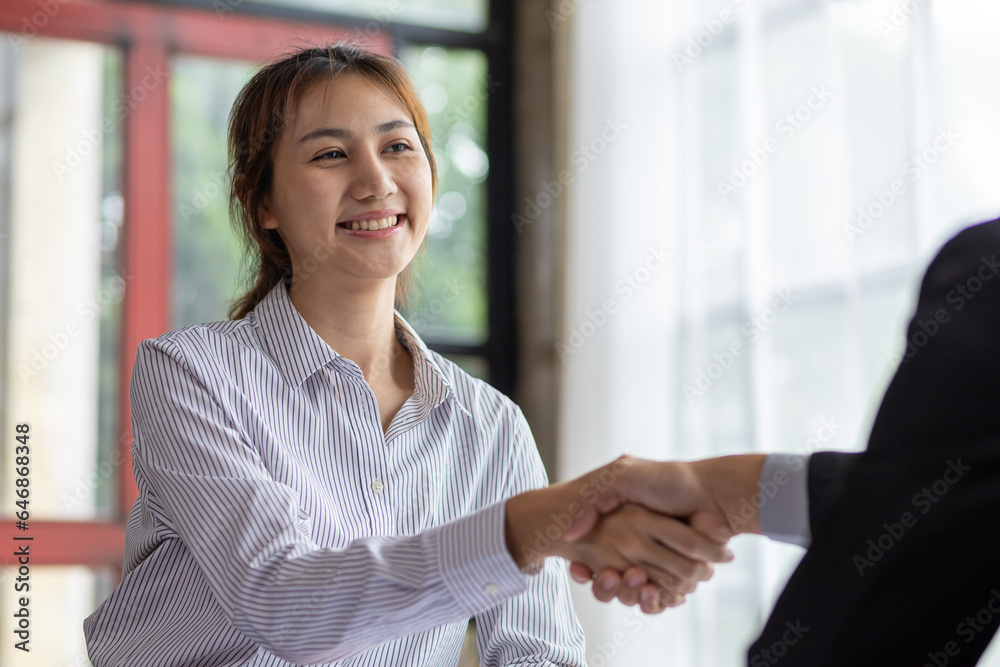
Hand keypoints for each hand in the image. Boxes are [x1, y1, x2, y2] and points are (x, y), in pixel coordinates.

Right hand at [504, 458, 734, 610]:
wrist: (711, 494)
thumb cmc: (667, 482)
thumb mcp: (621, 477)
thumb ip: (592, 502)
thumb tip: (569, 536)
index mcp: (622, 526)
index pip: (592, 557)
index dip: (583, 567)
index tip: (577, 568)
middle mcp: (636, 547)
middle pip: (610, 580)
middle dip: (605, 584)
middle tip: (606, 575)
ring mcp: (656, 564)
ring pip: (630, 594)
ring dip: (627, 593)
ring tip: (631, 580)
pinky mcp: (677, 578)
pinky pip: (657, 600)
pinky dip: (652, 601)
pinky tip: (650, 592)